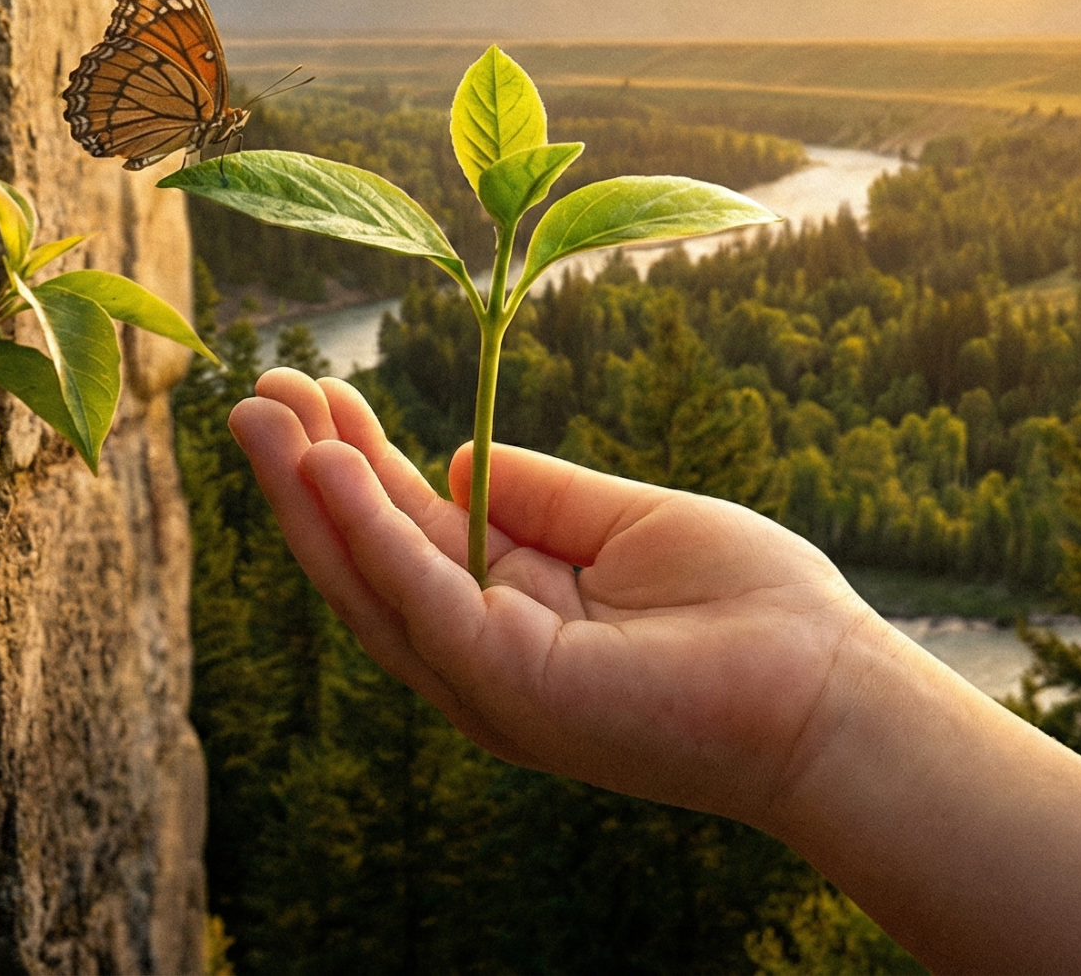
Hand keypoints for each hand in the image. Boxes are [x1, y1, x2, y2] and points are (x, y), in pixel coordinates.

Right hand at [228, 367, 882, 826]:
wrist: (829, 691)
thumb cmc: (753, 612)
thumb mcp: (629, 523)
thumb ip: (542, 495)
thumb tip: (457, 456)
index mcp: (513, 616)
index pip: (409, 536)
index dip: (355, 463)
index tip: (312, 389)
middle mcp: (486, 657)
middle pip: (368, 561)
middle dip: (305, 475)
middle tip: (252, 390)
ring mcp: (492, 681)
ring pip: (372, 583)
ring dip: (308, 496)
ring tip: (260, 412)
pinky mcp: (513, 688)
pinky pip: (423, 599)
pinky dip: (368, 531)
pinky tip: (326, 467)